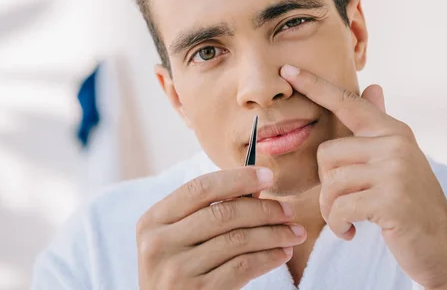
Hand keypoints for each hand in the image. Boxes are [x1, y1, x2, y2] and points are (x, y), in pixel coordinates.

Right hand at [136, 167, 306, 289]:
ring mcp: (177, 270)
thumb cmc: (176, 268)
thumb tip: (255, 188)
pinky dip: (268, 257)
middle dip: (264, 209)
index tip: (269, 176)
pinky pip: (243, 266)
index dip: (238, 178)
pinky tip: (281, 253)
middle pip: (224, 213)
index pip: (200, 188)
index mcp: (153, 221)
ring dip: (273, 234)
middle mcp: (160, 244)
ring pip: (238, 240)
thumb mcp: (177, 238)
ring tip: (293, 232)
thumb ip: (205, 212)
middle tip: (289, 210)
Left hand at [280, 65, 446, 289]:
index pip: (347, 103)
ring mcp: (395, 170)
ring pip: (331, 182)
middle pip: (327, 153)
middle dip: (326, 184)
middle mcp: (395, 144)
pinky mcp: (391, 199)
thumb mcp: (398, 161)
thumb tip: (374, 87)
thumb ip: (379, 128)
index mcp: (393, 132)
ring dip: (331, 209)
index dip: (315, 86)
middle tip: (344, 204)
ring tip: (348, 220)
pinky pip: (339, 208)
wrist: (443, 248)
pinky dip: (338, 225)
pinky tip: (351, 232)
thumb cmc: (411, 204)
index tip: (287, 70)